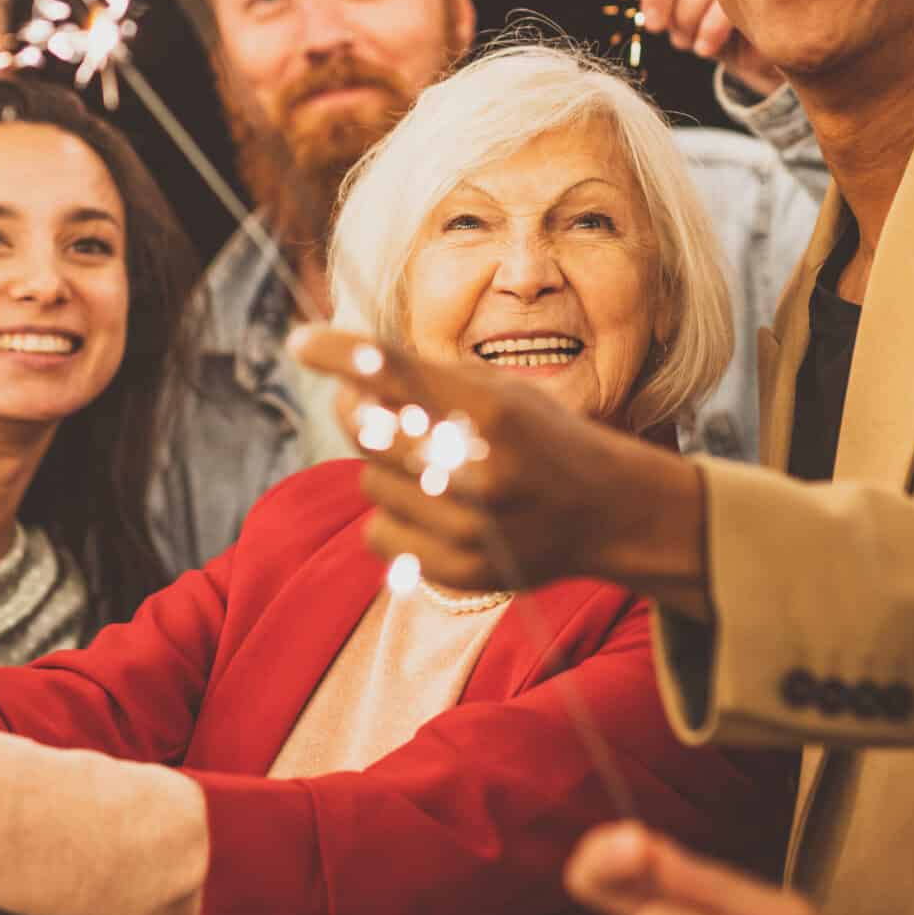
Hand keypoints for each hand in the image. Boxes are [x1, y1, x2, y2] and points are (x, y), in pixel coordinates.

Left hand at [288, 325, 706, 607]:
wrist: (611, 514)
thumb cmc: (543, 438)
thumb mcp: (500, 392)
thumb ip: (428, 385)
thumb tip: (343, 378)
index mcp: (495, 413)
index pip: (398, 374)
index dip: (342, 355)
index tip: (302, 342)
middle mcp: (482, 472)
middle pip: (370, 431)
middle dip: (356, 410)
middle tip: (359, 400)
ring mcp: (472, 528)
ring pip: (369, 484)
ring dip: (384, 468)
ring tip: (428, 466)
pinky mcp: (460, 572)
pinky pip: (378, 533)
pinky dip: (391, 517)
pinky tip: (431, 509)